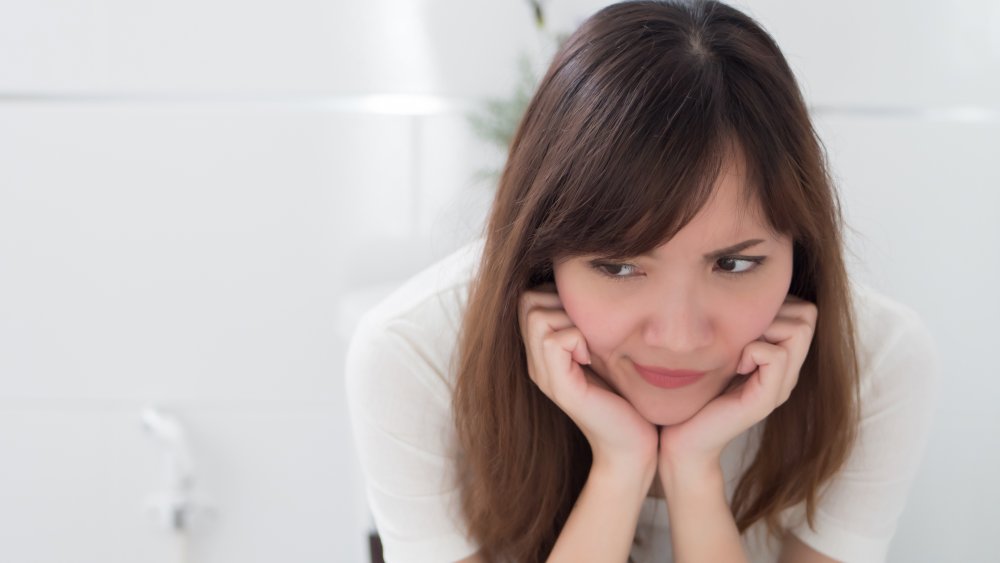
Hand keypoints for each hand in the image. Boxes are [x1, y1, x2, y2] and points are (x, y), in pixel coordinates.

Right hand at [519, 284, 657, 469]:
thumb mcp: (603, 350)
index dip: (556, 294)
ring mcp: (544, 375)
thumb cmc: (626, 397)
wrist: (632, 445)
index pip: (528, 298)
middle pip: (528, 302)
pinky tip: (592, 358)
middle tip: (588, 328)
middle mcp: (536, 363)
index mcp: (543, 352)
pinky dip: (578, 339)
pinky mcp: (560, 388)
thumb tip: (590, 288)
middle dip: (561, 302)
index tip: (586, 318)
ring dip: (570, 320)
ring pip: (538, 317)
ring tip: (590, 345)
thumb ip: (588, 325)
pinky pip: (554, 341)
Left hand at [658, 294, 817, 473]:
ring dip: (762, 330)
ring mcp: (781, 387)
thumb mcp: (720, 349)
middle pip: (807, 315)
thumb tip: (745, 291)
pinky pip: (775, 355)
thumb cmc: (693, 389)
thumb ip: (739, 328)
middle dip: (772, 313)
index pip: (805, 310)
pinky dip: (752, 351)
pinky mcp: (766, 400)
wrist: (681, 437)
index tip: (744, 324)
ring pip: (797, 329)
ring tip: (737, 353)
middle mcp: (787, 372)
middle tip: (742, 337)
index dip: (776, 304)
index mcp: (779, 359)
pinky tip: (735, 366)